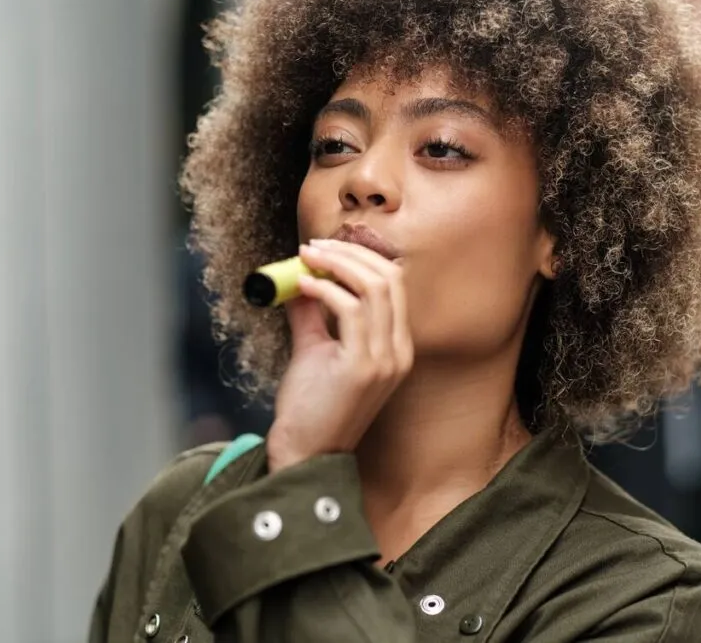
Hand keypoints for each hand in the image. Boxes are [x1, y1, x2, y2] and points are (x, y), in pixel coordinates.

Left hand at [267, 239, 412, 471]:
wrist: (303, 453)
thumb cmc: (310, 407)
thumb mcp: (314, 349)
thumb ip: (313, 313)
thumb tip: (301, 275)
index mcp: (396, 347)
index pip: (394, 284)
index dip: (360, 257)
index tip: (324, 249)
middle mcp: (399, 352)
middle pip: (390, 278)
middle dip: (350, 254)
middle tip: (313, 247)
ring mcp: (385, 361)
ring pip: (375, 288)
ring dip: (336, 265)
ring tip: (306, 260)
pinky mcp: (364, 368)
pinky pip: (352, 310)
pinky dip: (326, 290)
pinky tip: (303, 287)